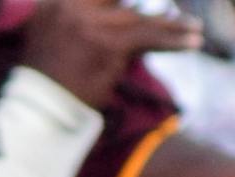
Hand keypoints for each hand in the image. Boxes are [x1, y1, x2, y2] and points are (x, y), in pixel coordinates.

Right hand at [20, 0, 200, 107]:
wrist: (40, 108)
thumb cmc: (47, 82)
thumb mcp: (52, 39)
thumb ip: (79, 21)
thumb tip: (120, 20)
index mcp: (56, 1)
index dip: (124, 2)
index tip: (137, 5)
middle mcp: (72, 4)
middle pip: (121, 1)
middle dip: (147, 9)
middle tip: (174, 17)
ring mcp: (90, 22)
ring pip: (139, 19)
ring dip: (171, 25)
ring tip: (194, 29)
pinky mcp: (108, 44)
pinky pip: (148, 37)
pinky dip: (173, 39)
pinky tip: (193, 41)